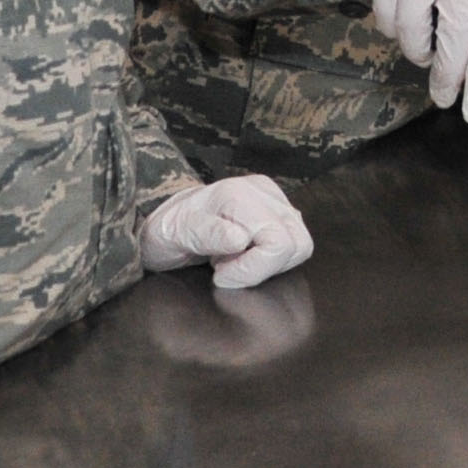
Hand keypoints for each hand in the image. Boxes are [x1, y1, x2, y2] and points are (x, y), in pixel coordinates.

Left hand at [140, 173, 314, 288]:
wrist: (167, 219)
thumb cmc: (168, 230)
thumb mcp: (176, 235)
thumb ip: (208, 235)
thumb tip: (241, 239)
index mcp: (239, 196)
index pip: (277, 243)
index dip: (253, 270)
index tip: (220, 276)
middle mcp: (263, 192)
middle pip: (297, 243)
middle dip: (263, 267)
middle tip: (228, 268)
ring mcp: (274, 199)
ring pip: (300, 244)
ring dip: (269, 262)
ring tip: (236, 259)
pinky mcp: (278, 209)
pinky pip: (294, 241)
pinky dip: (272, 256)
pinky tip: (245, 253)